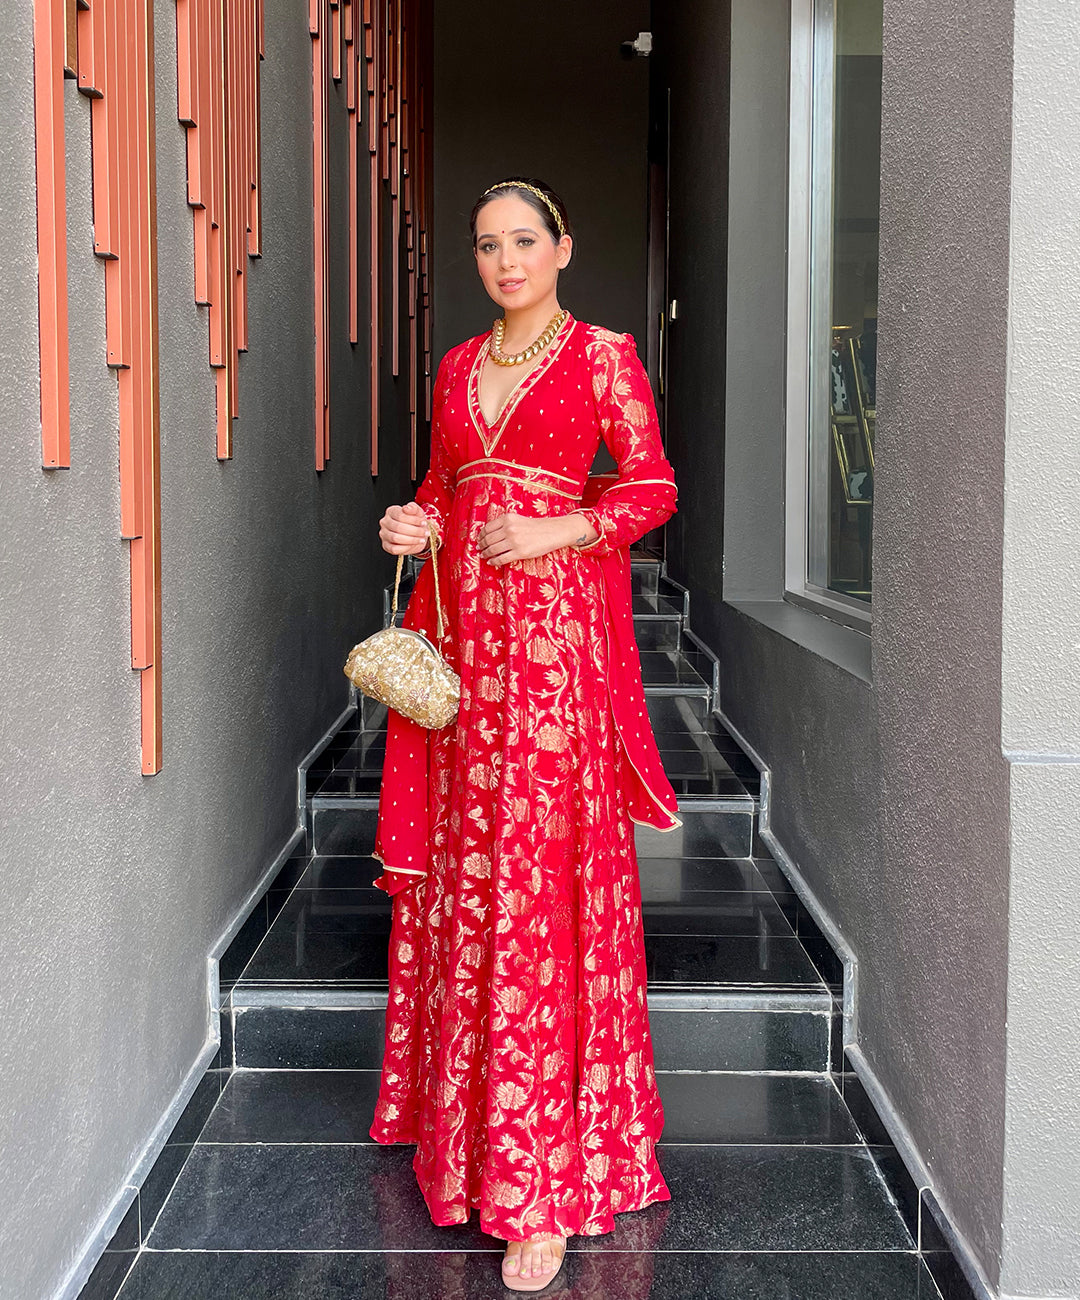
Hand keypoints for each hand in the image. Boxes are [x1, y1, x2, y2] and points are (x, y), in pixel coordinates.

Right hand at [380, 501, 432, 554]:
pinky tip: (413, 545)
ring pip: (396, 538)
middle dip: (415, 531)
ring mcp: (384, 534)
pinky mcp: (386, 546)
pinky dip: (406, 548)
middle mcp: (385, 522)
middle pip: (398, 527)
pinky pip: (394, 549)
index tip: (423, 523)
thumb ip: (413, 508)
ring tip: (421, 539)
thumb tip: (406, 508)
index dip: (414, 520)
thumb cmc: (415, 522)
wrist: (417, 533)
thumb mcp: (418, 512)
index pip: (400, 515)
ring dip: (412, 540)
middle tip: (425, 533)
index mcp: (391, 511)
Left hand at [476, 512, 597, 564]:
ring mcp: (514, 541)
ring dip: (486, 554)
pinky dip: (494, 561)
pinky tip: (491, 562)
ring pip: (493, 550)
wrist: (553, 531)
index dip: (481, 536)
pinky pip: (501, 559)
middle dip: (482, 546)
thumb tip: (489, 535)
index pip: (487, 528)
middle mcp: (509, 529)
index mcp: (507, 519)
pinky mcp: (519, 553)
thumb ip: (504, 524)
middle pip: (488, 540)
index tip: (479, 540)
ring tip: (484, 556)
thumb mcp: (518, 519)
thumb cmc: (536, 526)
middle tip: (480, 549)